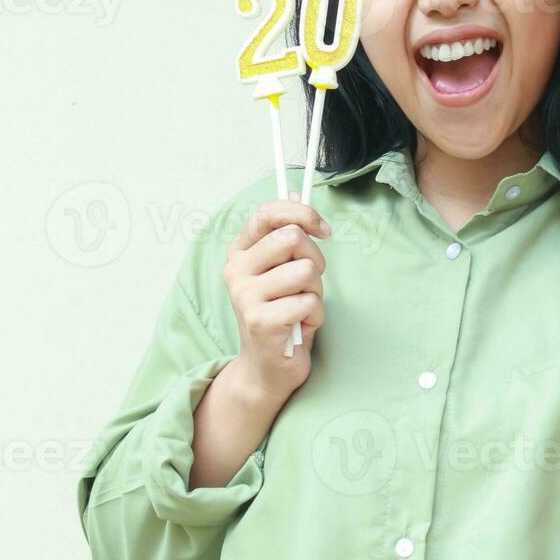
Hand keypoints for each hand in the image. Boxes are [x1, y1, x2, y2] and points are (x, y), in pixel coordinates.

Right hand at [223, 192, 330, 401]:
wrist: (267, 368)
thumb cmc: (280, 314)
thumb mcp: (282, 270)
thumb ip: (286, 233)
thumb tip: (294, 191)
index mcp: (240, 252)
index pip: (268, 213)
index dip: (301, 213)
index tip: (323, 229)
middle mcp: (236, 270)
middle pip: (293, 238)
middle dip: (315, 260)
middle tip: (309, 284)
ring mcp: (245, 296)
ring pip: (306, 271)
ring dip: (317, 292)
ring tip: (302, 308)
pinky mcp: (260, 321)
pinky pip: (309, 302)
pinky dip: (315, 316)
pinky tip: (300, 327)